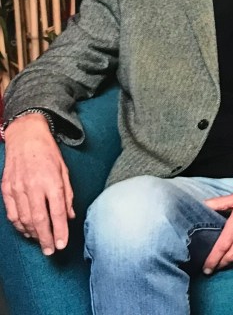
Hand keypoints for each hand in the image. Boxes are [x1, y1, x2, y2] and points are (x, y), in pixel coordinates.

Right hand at [1, 113, 74, 254]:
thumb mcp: (64, 170)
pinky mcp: (6, 190)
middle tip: (50, 251)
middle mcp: (33, 186)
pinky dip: (19, 226)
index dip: (60, 230)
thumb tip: (70, 216)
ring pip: (24, 219)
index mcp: (51, 181)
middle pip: (39, 220)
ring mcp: (17, 189)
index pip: (57, 211)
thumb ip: (67, 195)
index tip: (62, 245)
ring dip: (33, 234)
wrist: (26, 137)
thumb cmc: (49, 153)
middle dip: (45, 238)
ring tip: (41, 242)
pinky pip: (12, 214)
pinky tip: (27, 231)